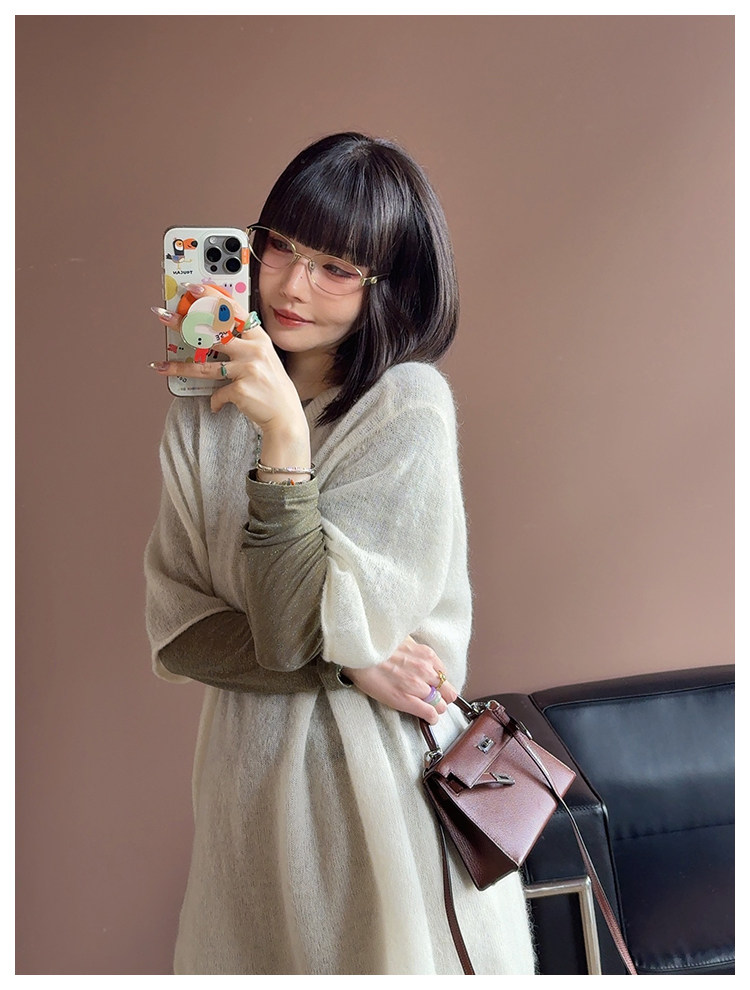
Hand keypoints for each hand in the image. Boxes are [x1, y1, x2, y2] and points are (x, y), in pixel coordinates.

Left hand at [151, 284, 304, 430]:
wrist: (285, 416)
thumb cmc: (271, 386)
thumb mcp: (263, 358)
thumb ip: (244, 344)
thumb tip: (212, 333)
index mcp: (259, 338)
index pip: (232, 310)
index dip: (211, 297)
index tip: (193, 290)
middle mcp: (254, 350)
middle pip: (212, 333)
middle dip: (184, 323)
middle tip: (164, 317)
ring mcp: (247, 369)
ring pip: (204, 367)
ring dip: (180, 367)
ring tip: (162, 366)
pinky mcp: (241, 389)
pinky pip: (217, 394)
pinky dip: (215, 401)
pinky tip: (216, 405)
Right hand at [342, 636, 457, 725]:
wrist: (357, 652)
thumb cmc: (376, 646)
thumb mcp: (403, 640)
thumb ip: (416, 651)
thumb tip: (418, 657)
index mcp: (426, 655)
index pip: (444, 675)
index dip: (440, 682)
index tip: (435, 686)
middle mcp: (425, 670)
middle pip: (447, 691)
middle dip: (442, 696)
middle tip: (434, 699)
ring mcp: (416, 685)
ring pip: (440, 704)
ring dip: (436, 707)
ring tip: (428, 708)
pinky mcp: (405, 699)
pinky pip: (429, 713)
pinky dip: (431, 718)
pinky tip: (429, 718)